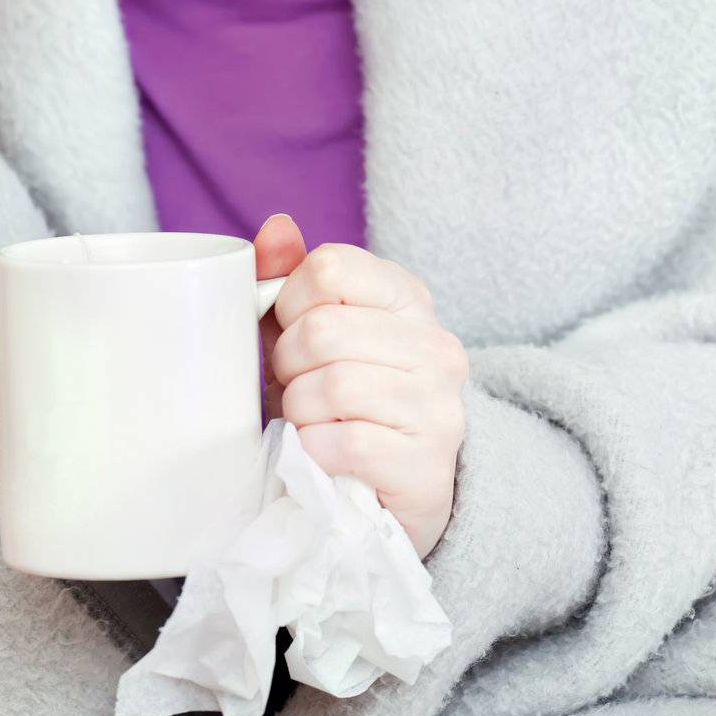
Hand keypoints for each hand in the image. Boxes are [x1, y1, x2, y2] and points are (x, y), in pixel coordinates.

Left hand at [254, 212, 468, 559]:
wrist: (391, 490)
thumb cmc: (341, 400)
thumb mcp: (310, 333)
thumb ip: (290, 277)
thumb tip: (276, 226)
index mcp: (407, 297)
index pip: (329, 268)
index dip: (289, 303)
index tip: (293, 333)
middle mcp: (435, 344)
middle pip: (323, 329)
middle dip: (288, 364)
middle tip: (297, 387)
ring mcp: (439, 405)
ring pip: (334, 386)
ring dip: (300, 410)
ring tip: (311, 420)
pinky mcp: (428, 465)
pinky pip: (347, 443)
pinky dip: (316, 450)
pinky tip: (323, 453)